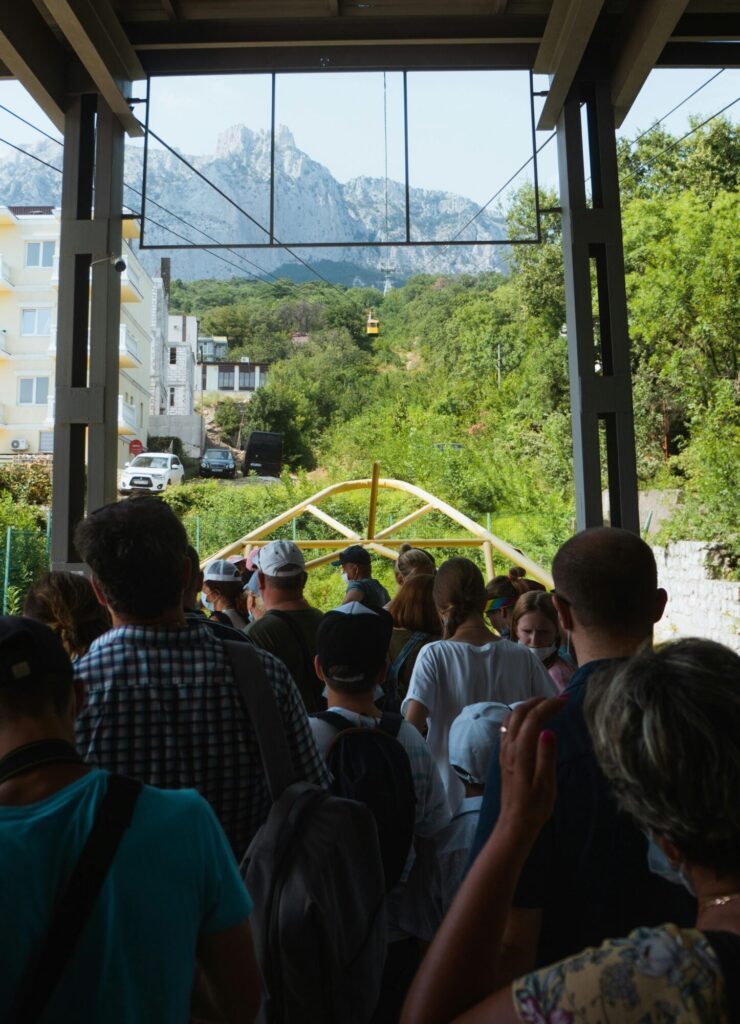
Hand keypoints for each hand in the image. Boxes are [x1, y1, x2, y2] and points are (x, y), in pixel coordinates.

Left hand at [497, 697, 563, 842]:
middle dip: (538, 701)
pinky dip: (519, 716)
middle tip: (557, 700)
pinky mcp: (504, 755)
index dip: (549, 706)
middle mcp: (509, 747)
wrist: (515, 822)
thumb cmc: (535, 806)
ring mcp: (504, 750)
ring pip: (511, 717)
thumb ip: (546, 756)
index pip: (533, 719)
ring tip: (545, 704)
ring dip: (527, 706)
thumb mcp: (546, 784)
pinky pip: (507, 727)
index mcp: (521, 752)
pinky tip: (529, 720)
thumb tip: (548, 730)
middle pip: (519, 713)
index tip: (565, 700)